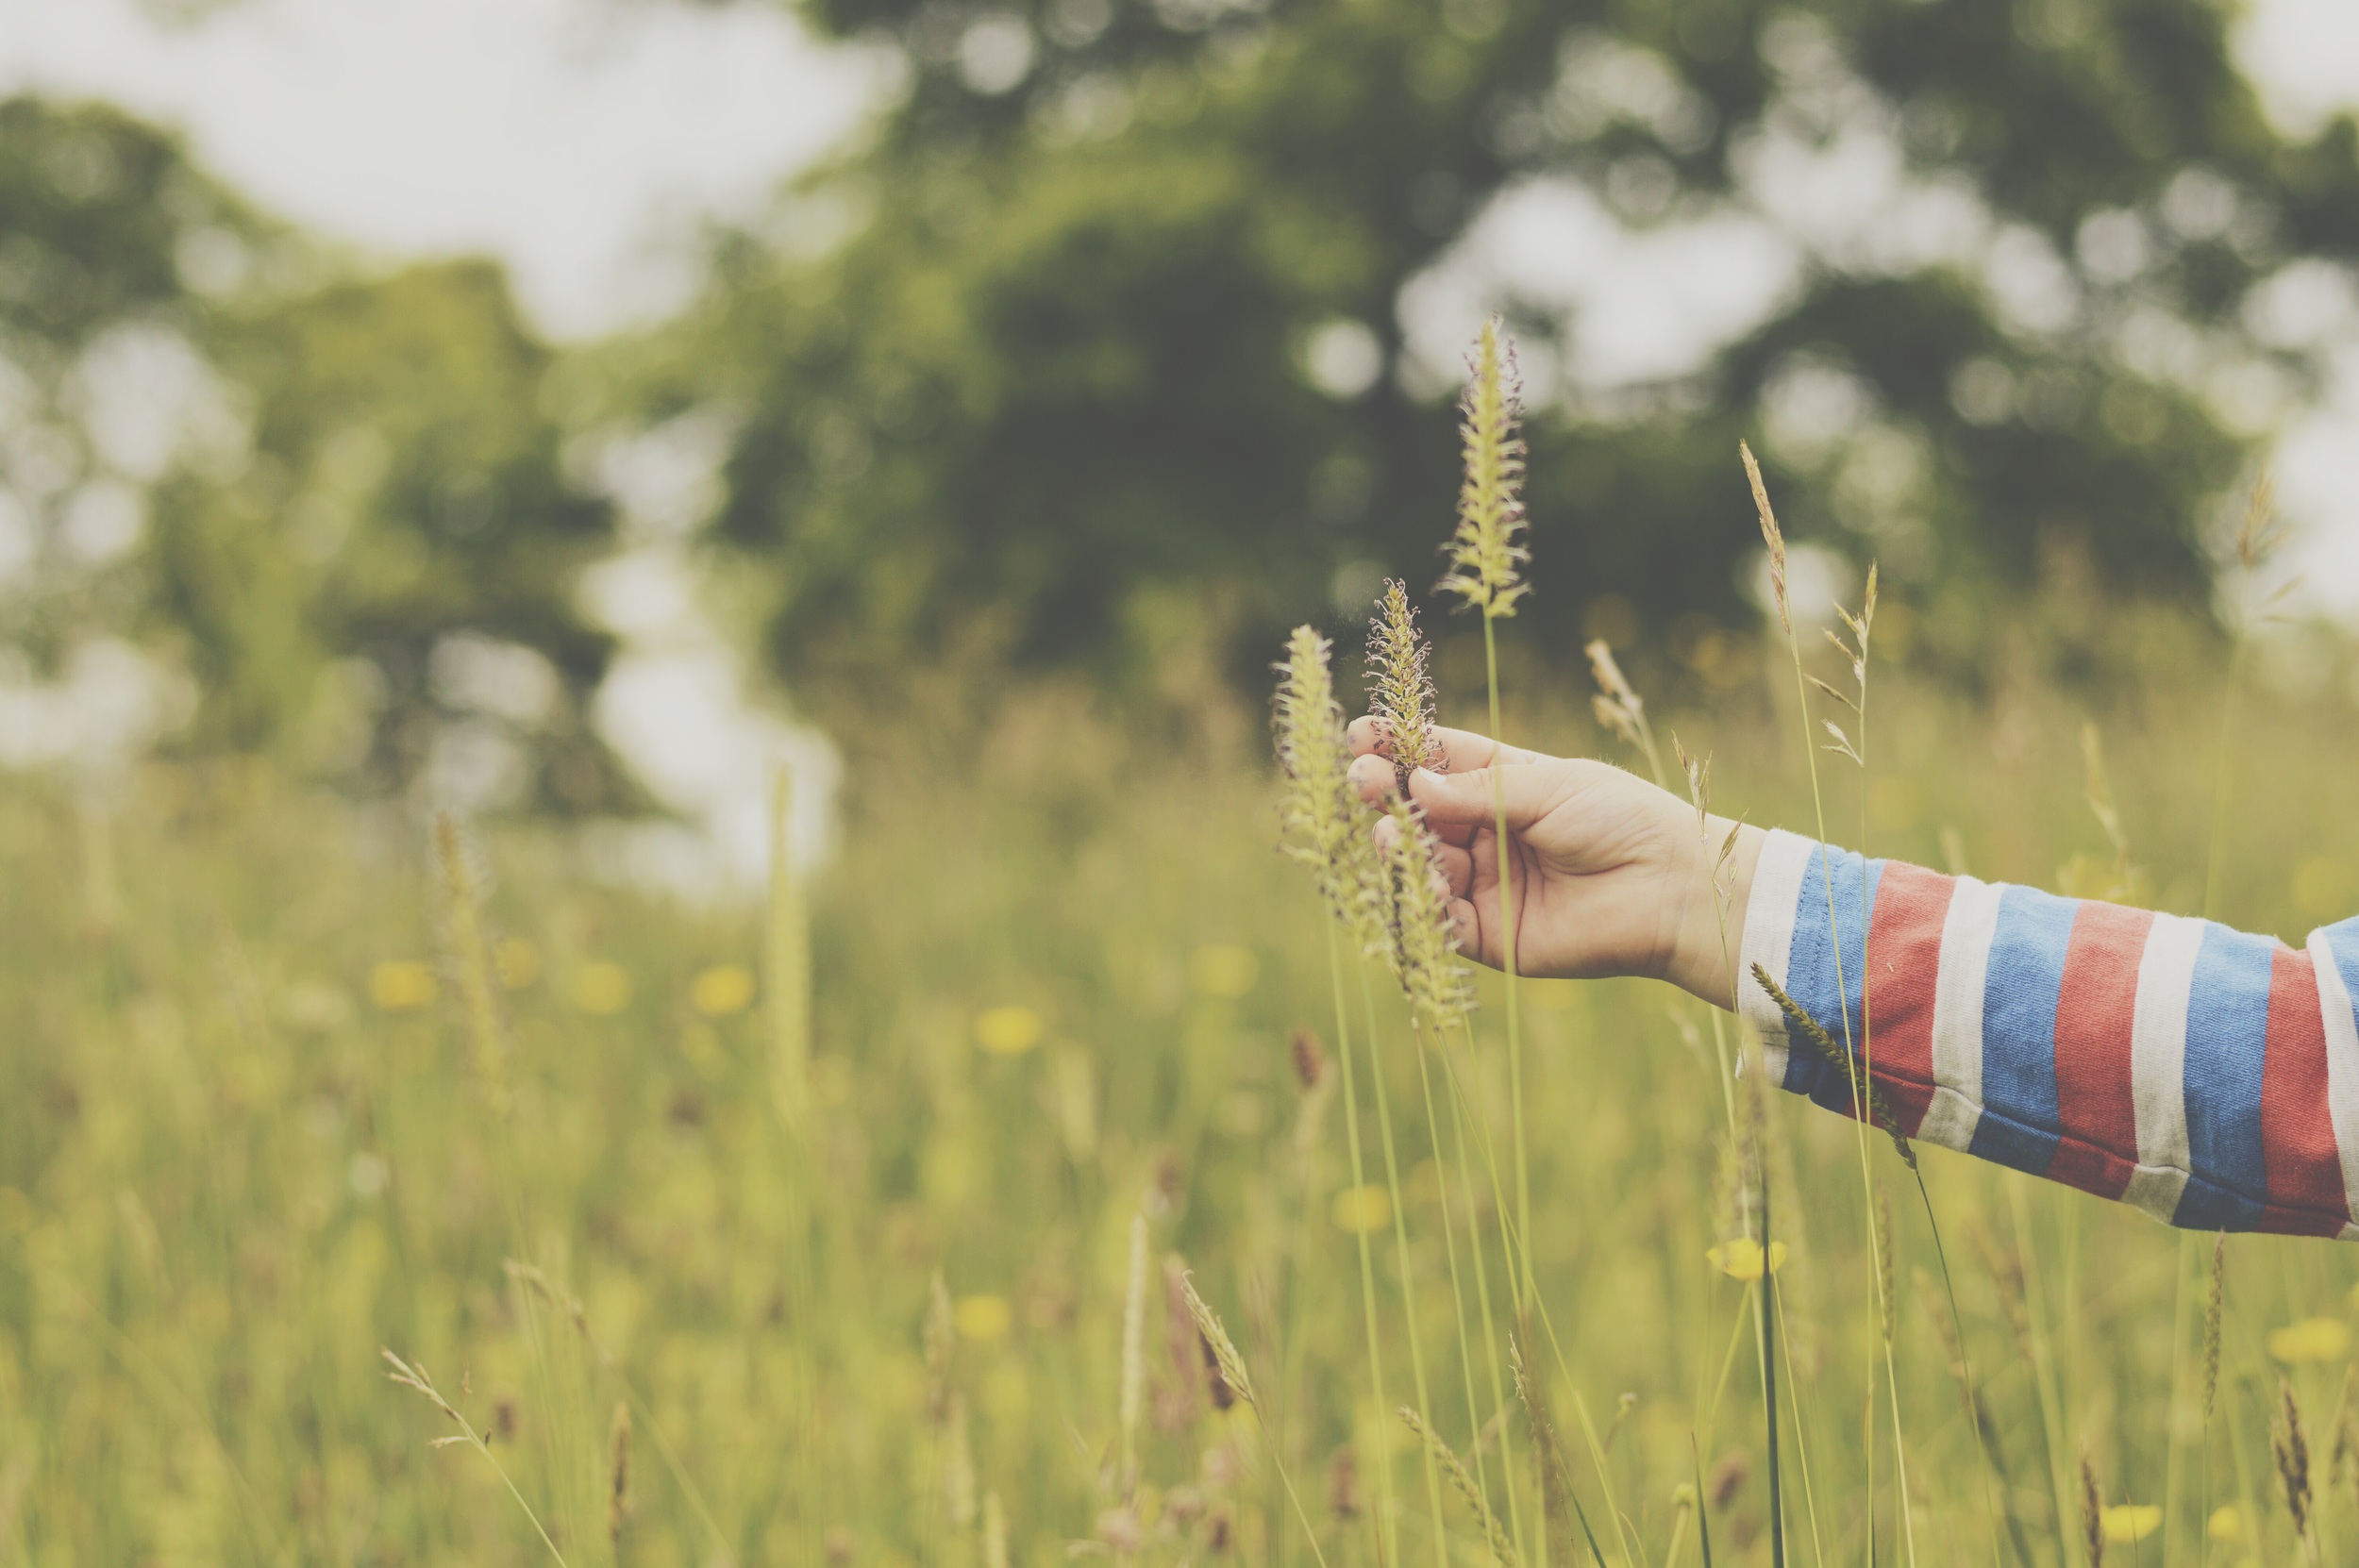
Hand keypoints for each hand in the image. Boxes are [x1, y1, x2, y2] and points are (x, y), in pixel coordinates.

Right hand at [1345, 720, 1763, 1009]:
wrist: (1669, 888)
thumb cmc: (1620, 819)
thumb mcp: (1547, 787)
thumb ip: (1477, 792)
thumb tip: (1413, 783)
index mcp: (1507, 788)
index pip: (1440, 764)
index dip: (1400, 750)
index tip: (1360, 734)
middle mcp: (1490, 835)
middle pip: (1420, 814)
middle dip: (1385, 795)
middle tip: (1360, 780)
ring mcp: (1487, 885)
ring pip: (1422, 866)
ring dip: (1400, 848)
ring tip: (1392, 834)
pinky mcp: (1491, 936)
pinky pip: (1441, 921)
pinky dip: (1423, 902)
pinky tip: (1422, 878)